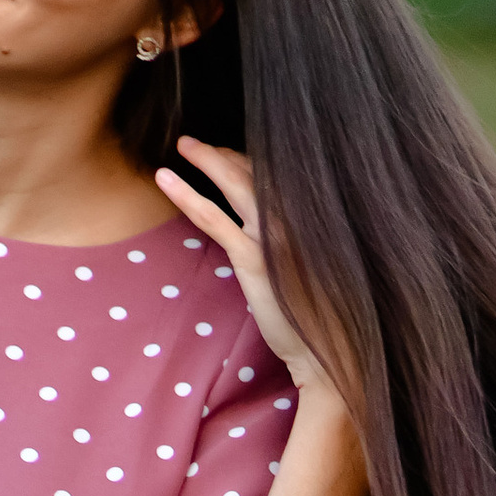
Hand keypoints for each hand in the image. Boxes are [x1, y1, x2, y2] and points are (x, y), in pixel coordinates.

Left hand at [153, 141, 340, 401]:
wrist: (331, 350)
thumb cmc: (325, 314)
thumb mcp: (319, 267)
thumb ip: (302, 240)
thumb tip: (282, 228)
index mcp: (314, 216)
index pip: (279, 174)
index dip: (251, 160)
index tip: (230, 154)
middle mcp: (298, 217)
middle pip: (257, 170)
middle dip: (226, 153)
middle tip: (199, 144)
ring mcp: (275, 235)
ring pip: (235, 183)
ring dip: (206, 159)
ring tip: (184, 144)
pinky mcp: (254, 257)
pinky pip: (213, 218)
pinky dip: (187, 195)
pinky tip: (165, 178)